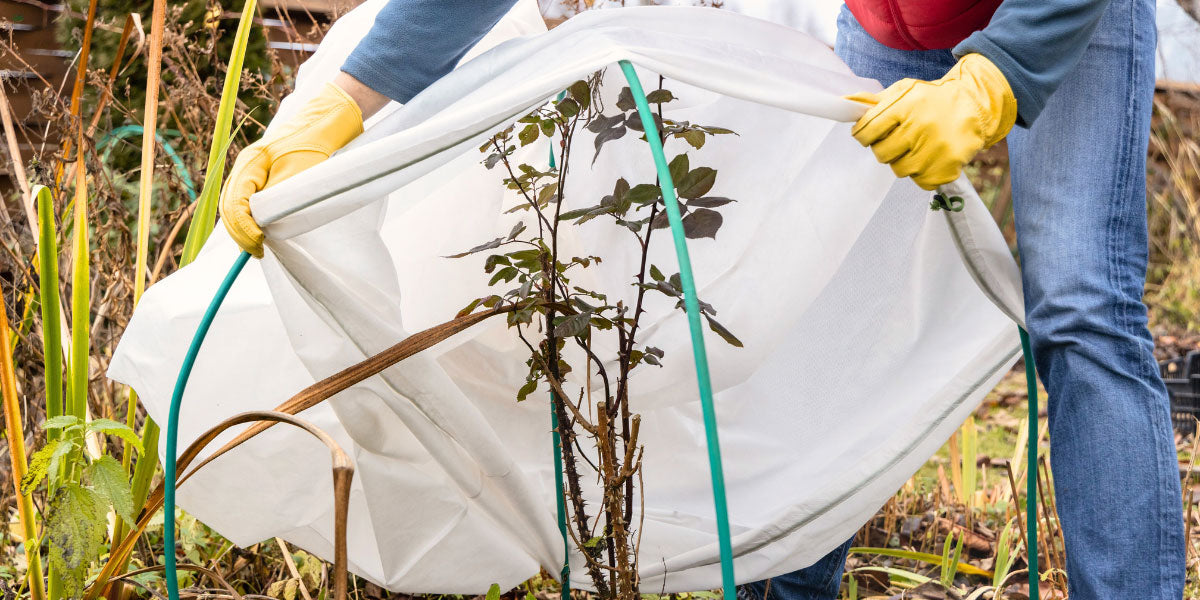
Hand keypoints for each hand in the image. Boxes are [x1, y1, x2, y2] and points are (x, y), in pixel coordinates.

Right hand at [218, 81, 364, 256]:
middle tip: (257, 251)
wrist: (327, 121)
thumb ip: (278, 197)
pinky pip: (247, 201)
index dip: (244, 227)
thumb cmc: (316, 143)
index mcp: (250, 163)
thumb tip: (262, 224)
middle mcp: (245, 166)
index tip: (259, 243)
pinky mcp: (262, 175)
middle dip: (241, 232)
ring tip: (255, 247)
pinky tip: (259, 233)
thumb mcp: (299, 172)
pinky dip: (249, 219)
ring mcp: (252, 170)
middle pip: (230, 205)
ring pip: (236, 204)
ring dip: (242, 227)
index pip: (235, 202)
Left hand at [846, 53, 1016, 189]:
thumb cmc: (931, 100)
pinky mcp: (948, 166)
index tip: (868, 134)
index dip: (863, 134)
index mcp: (906, 105)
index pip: (867, 130)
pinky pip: (921, 181)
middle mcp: (921, 126)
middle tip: (897, 140)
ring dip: (903, 161)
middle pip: (881, 154)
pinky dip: (922, 173)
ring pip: (900, 169)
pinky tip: (930, 157)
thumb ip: (875, 101)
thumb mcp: (904, 91)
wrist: (974, 104)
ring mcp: (936, 148)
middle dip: (884, 148)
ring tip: (916, 147)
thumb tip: (847, 102)